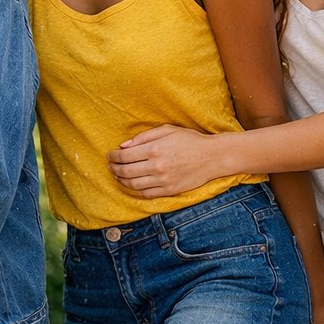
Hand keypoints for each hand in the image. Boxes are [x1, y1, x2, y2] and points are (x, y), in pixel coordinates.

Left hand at [107, 125, 223, 197]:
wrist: (212, 157)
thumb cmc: (190, 140)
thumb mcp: (168, 130)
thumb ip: (144, 137)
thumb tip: (123, 146)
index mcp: (155, 149)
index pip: (125, 156)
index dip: (113, 157)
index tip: (110, 155)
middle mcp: (157, 166)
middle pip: (126, 171)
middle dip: (114, 169)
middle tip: (110, 166)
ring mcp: (163, 181)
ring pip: (133, 184)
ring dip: (122, 180)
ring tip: (119, 175)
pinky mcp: (169, 191)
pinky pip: (146, 194)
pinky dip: (136, 189)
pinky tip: (133, 184)